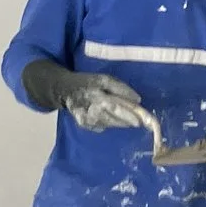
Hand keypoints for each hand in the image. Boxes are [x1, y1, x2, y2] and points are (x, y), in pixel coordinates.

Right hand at [25, 62, 147, 132]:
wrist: (65, 90)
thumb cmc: (89, 83)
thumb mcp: (105, 79)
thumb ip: (121, 89)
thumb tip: (138, 100)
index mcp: (94, 92)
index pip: (113, 104)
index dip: (127, 112)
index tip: (140, 118)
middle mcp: (88, 105)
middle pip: (110, 115)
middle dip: (126, 119)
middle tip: (139, 122)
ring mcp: (84, 116)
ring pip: (107, 122)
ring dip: (120, 123)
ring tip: (130, 122)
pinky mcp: (82, 123)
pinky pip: (101, 126)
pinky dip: (110, 124)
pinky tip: (116, 121)